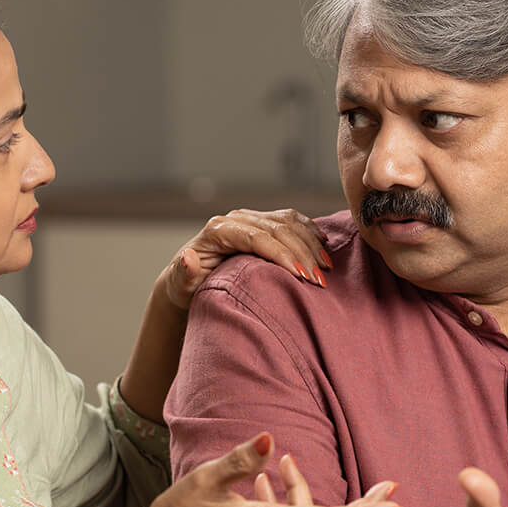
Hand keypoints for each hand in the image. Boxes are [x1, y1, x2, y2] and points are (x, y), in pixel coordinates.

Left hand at [163, 208, 331, 309]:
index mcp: (218, 230)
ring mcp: (250, 218)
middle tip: (320, 279)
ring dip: (311, 243)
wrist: (191, 281)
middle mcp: (235, 219)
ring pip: (288, 222)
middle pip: (277, 229)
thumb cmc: (187, 288)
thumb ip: (184, 273)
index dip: (282, 254)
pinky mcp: (262, 222)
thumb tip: (188, 257)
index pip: (257, 237)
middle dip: (302, 253)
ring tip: (326, 267)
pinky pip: (291, 219)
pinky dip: (310, 231)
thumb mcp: (181, 285)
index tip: (302, 275)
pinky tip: (324, 246)